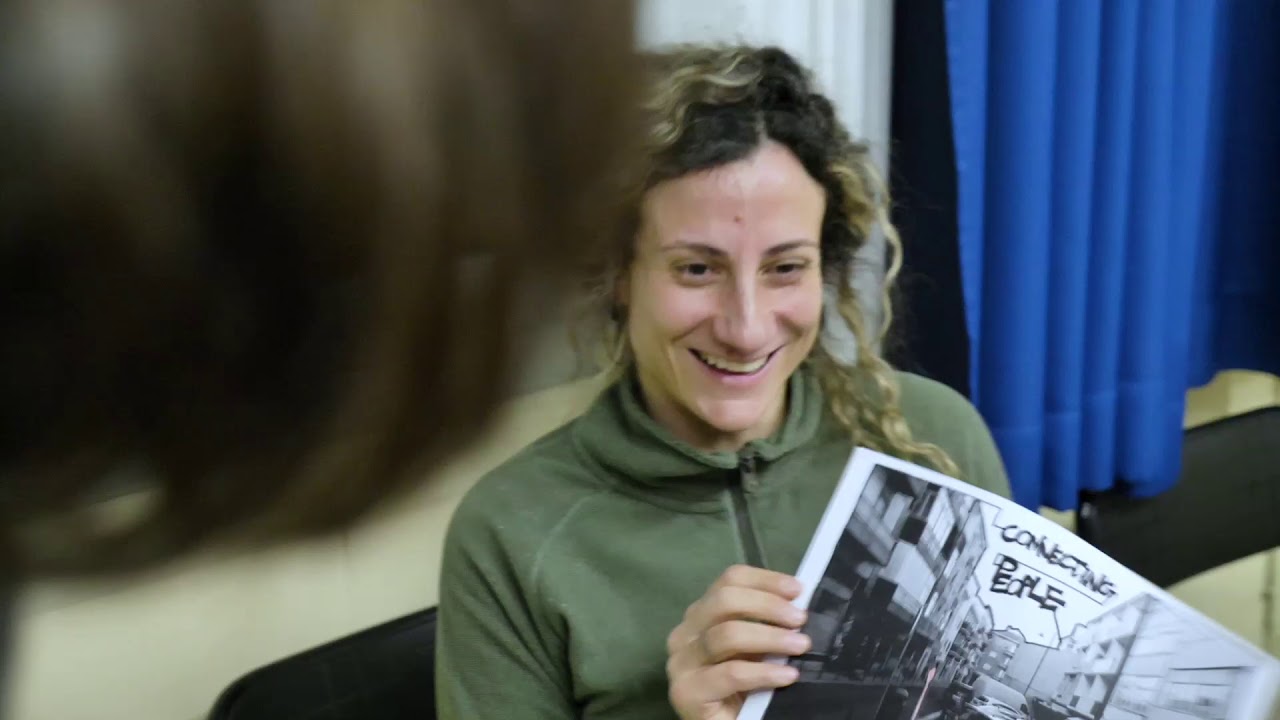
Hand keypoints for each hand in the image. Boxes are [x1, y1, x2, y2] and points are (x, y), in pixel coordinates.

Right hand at [666, 565, 810, 719]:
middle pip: (724, 600)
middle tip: (800, 620)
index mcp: (700, 615)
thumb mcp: (758, 649)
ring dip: (769, 637)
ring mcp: (681, 663)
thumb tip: (799, 603)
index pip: (729, 580)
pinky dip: (763, 672)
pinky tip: (787, 676)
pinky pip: (730, 673)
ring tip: (801, 646)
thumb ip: (768, 625)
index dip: (765, 580)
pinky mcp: (686, 692)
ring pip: (726, 634)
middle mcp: (684, 634)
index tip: (797, 590)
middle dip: (768, 605)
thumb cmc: (746, 689)